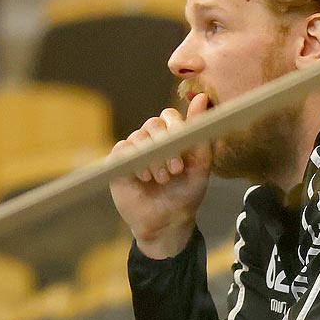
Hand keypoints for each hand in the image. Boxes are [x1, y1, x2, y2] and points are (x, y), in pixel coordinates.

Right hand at [109, 91, 212, 258]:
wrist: (167, 222)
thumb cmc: (186, 194)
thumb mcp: (200, 165)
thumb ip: (201, 133)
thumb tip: (202, 97)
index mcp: (171, 136)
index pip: (170, 116)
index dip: (176, 128)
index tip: (183, 149)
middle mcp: (151, 139)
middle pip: (153, 124)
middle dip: (166, 145)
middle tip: (175, 170)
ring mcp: (133, 150)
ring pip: (139, 136)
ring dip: (153, 158)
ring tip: (162, 179)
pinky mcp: (118, 162)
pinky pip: (123, 149)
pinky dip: (136, 161)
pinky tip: (145, 178)